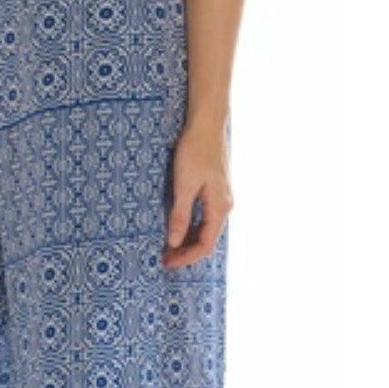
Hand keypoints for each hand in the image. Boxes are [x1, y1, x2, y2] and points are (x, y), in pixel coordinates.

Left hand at [163, 124, 231, 267]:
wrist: (206, 125)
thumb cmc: (195, 152)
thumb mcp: (184, 185)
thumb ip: (180, 215)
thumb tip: (174, 242)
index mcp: (220, 208)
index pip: (205, 245)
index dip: (186, 257)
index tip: (167, 262)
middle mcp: (224, 206)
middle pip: (207, 239)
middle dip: (186, 251)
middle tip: (164, 257)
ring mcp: (221, 198)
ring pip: (206, 228)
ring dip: (188, 239)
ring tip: (168, 245)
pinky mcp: (214, 190)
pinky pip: (205, 217)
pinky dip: (191, 226)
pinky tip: (178, 226)